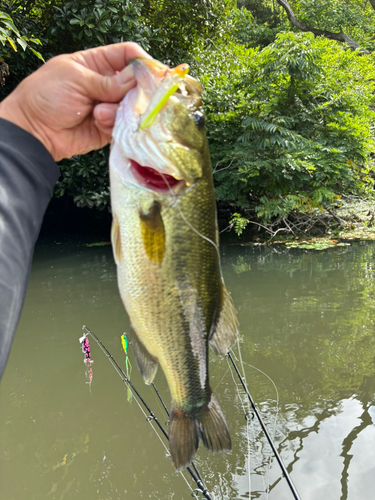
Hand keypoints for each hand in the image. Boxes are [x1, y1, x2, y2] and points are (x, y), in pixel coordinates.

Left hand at [0, 42, 150, 160]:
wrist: (34, 131)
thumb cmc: (47, 96)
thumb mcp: (75, 79)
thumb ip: (107, 81)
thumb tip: (136, 77)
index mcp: (97, 63)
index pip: (127, 55)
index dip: (141, 61)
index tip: (153, 73)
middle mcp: (107, 84)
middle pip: (136, 83)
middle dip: (137, 91)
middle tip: (133, 99)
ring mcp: (109, 106)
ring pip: (132, 106)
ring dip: (118, 110)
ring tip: (98, 114)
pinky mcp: (109, 128)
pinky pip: (124, 125)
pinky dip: (115, 125)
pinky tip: (98, 123)